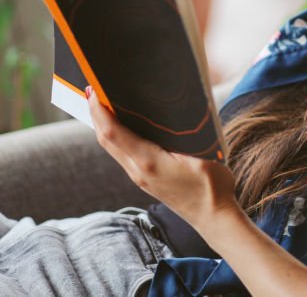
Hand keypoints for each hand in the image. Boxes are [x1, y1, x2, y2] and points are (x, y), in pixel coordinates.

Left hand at [86, 87, 239, 229]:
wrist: (213, 218)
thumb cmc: (212, 185)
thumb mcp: (201, 154)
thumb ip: (182, 134)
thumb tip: (168, 109)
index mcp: (149, 162)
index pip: (113, 133)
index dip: (100, 110)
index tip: (94, 90)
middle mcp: (138, 171)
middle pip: (106, 140)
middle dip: (96, 113)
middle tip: (92, 89)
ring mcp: (139, 178)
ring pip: (111, 148)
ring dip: (103, 125)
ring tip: (102, 103)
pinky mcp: (144, 180)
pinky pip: (121, 154)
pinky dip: (114, 136)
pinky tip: (121, 126)